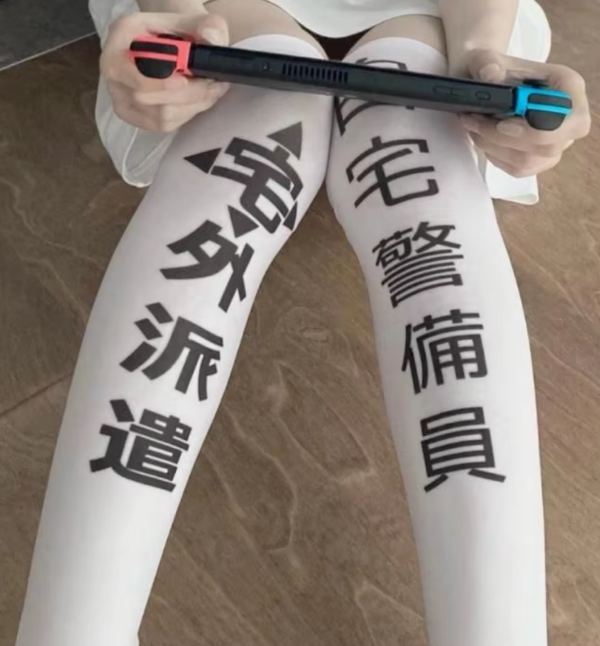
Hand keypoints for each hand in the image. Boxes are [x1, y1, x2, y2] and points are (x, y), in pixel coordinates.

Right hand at [100, 8, 229, 131]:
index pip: (121, 69)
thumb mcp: (193, 18)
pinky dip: (189, 113)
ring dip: (192, 105)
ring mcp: (123, 98)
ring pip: (159, 115)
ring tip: (211, 89)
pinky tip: (200, 99)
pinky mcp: (138, 118)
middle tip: (212, 83)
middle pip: (144, 97)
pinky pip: (165, 125)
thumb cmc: (179, 31)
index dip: (152, 80)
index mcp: (118, 40)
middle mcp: (114, 72)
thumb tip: (213, 39)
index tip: (183, 80)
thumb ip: (207, 24)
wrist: (174, 45)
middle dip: (186, 93)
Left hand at [458, 49, 591, 177]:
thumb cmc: (493, 70)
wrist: (485, 84)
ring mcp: (554, 143)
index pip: (572, 120)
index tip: (503, 124)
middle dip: (504, 139)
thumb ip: (487, 62)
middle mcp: (569, 119)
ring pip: (528, 160)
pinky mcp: (536, 161)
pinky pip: (516, 168)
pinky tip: (482, 138)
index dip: (540, 129)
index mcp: (568, 87)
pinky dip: (493, 155)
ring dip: (493, 147)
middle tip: (475, 124)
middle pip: (548, 146)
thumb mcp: (486, 59)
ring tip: (472, 127)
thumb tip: (490, 73)